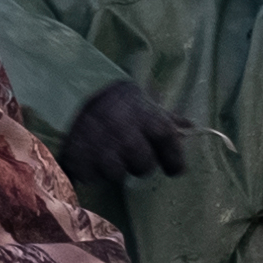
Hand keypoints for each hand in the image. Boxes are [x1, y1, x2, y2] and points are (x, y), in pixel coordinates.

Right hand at [60, 80, 189, 185]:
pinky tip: (88, 157)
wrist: (72, 86)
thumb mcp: (143, 103)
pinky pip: (89, 176)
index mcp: (146, 115)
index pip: (170, 143)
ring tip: (106, 153)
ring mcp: (98, 143)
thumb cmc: (116, 100)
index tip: (174, 168)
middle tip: (131, 155)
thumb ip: (167, 118)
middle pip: (144, 165)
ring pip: (116, 173)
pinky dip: (89, 171)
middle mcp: (125, 129)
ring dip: (114, 168)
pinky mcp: (76, 155)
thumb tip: (191, 126)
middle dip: (140, 164)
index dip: (174, 158)